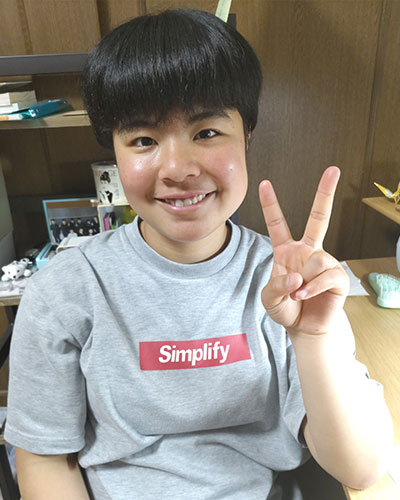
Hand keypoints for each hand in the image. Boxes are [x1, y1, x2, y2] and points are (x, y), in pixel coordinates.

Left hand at [259, 166, 348, 336]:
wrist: (304, 329)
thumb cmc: (286, 309)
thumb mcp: (269, 298)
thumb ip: (276, 285)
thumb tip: (298, 275)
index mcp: (286, 251)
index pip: (278, 223)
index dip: (271, 204)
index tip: (265, 183)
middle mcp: (307, 251)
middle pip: (318, 217)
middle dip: (325, 193)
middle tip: (334, 169)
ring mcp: (323, 262)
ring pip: (317, 258)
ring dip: (304, 280)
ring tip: (299, 293)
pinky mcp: (338, 276)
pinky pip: (327, 275)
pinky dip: (313, 288)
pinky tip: (306, 296)